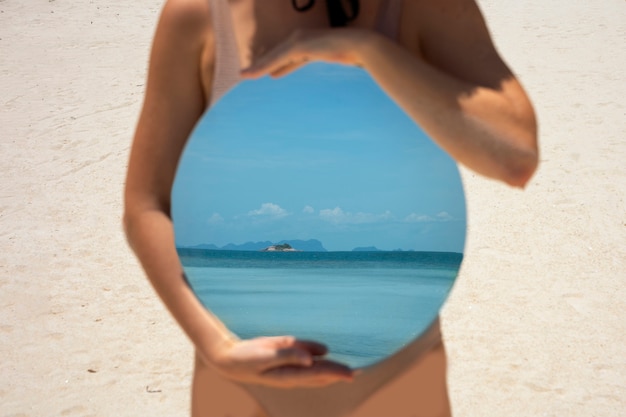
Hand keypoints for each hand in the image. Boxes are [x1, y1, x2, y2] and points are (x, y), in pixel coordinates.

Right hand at [210, 335, 355, 387]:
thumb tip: (311, 359)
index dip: (336, 373)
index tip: (353, 373)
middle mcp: (292, 375)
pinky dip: (319, 362)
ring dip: (332, 371)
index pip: (319, 374)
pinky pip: (306, 364)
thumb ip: (289, 354)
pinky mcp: (284, 363)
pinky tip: (325, 357)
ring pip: (315, 373)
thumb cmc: (246, 357)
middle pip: (321, 376)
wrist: (229, 359)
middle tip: (359, 371)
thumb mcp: (266, 354)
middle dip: (339, 374)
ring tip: (348, 369)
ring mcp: (288, 370)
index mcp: (289, 375)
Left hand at [240, 28, 374, 78]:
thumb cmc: (349, 54)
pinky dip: (264, 67)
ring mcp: (297, 40)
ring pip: (272, 57)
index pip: (284, 55)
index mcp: (306, 41)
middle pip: (274, 54)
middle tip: (246, 74)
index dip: (271, 64)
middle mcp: (298, 37)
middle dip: (260, 64)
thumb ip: (322, 65)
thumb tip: (315, 75)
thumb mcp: (329, 61)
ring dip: (257, 67)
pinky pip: (277, 59)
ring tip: (244, 75)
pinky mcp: (298, 46)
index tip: (261, 72)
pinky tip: (253, 74)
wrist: (358, 45)